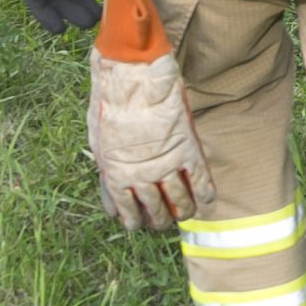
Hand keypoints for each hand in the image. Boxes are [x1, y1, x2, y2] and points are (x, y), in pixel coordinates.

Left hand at [89, 52, 215, 232]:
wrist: (132, 81)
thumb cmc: (109, 106)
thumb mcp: (98, 144)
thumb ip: (107, 171)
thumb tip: (111, 193)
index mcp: (117, 178)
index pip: (128, 213)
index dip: (134, 221)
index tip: (138, 223)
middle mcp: (143, 178)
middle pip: (156, 212)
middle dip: (160, 220)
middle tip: (164, 220)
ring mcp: (167, 166)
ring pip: (180, 202)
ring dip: (183, 211)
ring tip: (186, 213)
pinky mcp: (187, 151)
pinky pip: (201, 181)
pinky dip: (205, 193)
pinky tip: (207, 199)